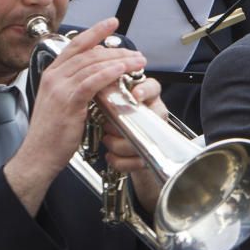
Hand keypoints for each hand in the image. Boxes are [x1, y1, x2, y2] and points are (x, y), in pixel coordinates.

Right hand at [5, 18, 146, 215]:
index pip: (76, 45)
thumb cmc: (52, 133)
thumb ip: (76, 86)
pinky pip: (92, 81)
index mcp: (52, 74)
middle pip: (89, 53)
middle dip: (116, 50)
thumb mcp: (62, 102)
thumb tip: (100, 75)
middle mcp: (54, 76)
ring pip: (94, 64)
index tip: (112, 22)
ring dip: (120, 61)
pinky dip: (110, 73)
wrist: (37, 156)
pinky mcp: (68, 101)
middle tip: (136, 53)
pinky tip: (123, 70)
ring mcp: (60, 88)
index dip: (95, 31)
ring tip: (138, 62)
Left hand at [100, 77, 166, 213]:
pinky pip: (136, 161)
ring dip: (117, 144)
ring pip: (139, 142)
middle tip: (107, 126)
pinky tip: (110, 156)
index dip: (145, 91)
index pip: (153, 88)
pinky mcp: (149, 156)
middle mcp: (154, 115)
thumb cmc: (115, 119)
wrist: (123, 146)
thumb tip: (94, 87)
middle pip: (146, 119)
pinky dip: (119, 160)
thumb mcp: (112, 102)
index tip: (135, 95)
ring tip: (107, 140)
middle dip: (121, 126)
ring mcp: (155, 136)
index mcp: (147, 98)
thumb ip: (108, 93)